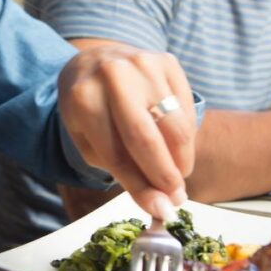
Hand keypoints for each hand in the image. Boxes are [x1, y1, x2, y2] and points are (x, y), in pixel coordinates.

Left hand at [57, 45, 195, 220]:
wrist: (94, 59)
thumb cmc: (89, 107)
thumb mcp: (88, 138)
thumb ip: (120, 168)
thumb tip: (160, 203)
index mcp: (84, 99)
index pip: (116, 153)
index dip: (140, 187)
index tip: (160, 211)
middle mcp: (114, 76)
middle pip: (148, 139)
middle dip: (166, 176)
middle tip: (176, 200)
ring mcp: (144, 64)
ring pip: (176, 125)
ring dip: (182, 159)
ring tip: (177, 175)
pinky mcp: (167, 61)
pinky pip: (187, 108)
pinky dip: (186, 135)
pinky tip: (175, 145)